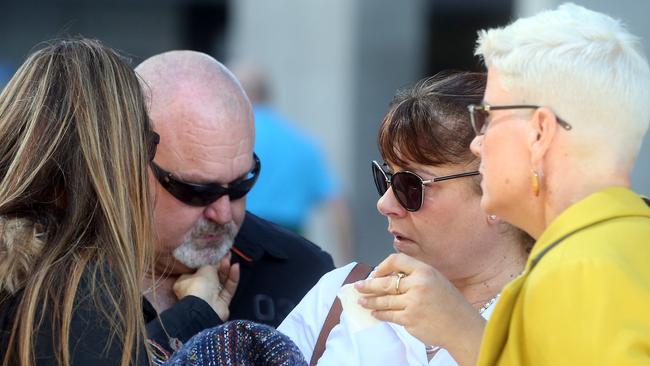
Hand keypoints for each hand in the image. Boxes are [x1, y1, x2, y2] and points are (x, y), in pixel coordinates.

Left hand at [173, 252, 239, 320]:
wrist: (204, 308)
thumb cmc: (198, 286)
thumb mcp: (204, 269)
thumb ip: (212, 264)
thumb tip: (216, 261)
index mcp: (185, 283)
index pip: (196, 271)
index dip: (206, 262)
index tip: (214, 254)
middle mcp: (196, 291)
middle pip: (210, 276)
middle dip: (219, 265)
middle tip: (226, 254)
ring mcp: (210, 298)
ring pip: (220, 282)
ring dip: (226, 270)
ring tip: (230, 258)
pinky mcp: (222, 303)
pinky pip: (228, 289)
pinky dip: (232, 278)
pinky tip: (236, 267)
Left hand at [354, 253, 483, 364]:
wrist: (461, 327)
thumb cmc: (449, 304)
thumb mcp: (436, 280)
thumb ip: (415, 276)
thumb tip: (387, 277)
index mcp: (425, 271)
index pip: (397, 260)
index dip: (382, 266)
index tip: (375, 273)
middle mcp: (418, 284)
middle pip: (385, 282)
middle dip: (368, 285)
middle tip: (358, 286)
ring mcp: (413, 302)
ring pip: (384, 300)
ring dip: (369, 300)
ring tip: (361, 301)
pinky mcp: (410, 319)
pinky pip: (389, 315)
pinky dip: (380, 314)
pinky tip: (375, 312)